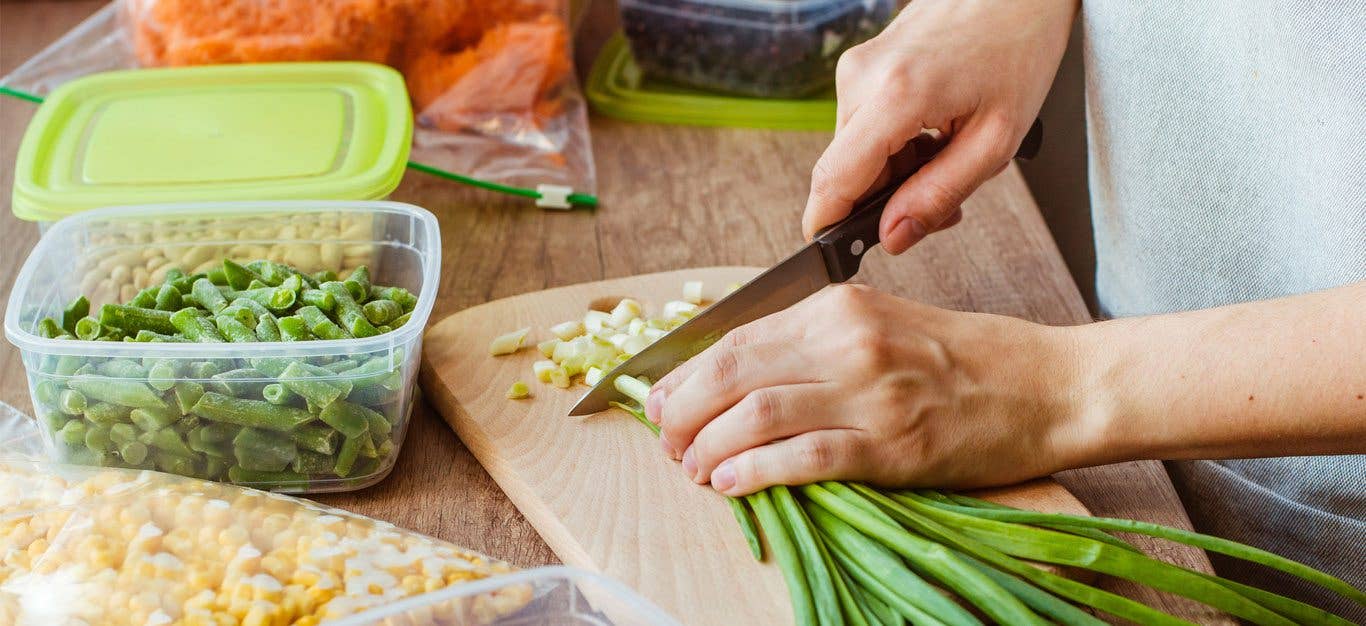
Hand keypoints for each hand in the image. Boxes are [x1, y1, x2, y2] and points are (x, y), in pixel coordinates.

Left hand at [644, 285, 1093, 495]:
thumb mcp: (884, 323)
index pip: (736, 337)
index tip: (658, 400)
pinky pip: (804, 458)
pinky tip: (731, 484)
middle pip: (732, 373)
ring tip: (692, 469)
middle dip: (682, 412)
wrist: (1050, 386)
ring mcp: (872, 393)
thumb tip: (738, 376)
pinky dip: (754, 473)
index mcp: (840, 306)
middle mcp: (849, 340)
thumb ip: (815, 341)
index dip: (684, 374)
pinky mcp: (893, 445)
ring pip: (755, 415)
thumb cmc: (967, 358)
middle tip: (666, 441)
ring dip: (708, 447)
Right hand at [804, 0, 1076, 252]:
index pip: (834, 180)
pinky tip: (933, 130)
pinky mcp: (860, 63)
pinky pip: (862, 125)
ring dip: (892, 171)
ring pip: (854, 151)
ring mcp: (857, 67)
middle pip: (845, 172)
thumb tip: (892, 237)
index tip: (832, 256)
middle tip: (942, 205)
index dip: (827, 227)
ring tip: (948, 154)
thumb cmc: (1017, 49)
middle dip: (883, 200)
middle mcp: (862, 79)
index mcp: (895, 97)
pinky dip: (892, 143)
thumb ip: (938, 194)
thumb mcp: (995, 140)